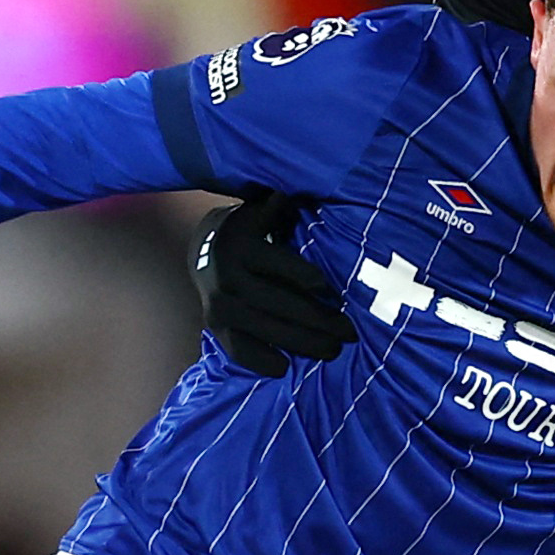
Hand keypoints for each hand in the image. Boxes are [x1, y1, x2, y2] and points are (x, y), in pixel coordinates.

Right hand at [190, 191, 354, 376]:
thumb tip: (322, 186)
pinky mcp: (214, 325)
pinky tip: (285, 368)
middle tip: (349, 332)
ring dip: (303, 344)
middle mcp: (228, 275)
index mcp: (244, 245)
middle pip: (282, 304)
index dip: (313, 282)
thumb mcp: (265, 211)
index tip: (339, 294)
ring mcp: (219, 304)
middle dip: (320, 321)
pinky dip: (261, 360)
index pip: (284, 267)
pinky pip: (239, 349)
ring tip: (332, 351)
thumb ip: (288, 207)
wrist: (204, 247)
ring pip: (266, 329)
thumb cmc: (253, 229)